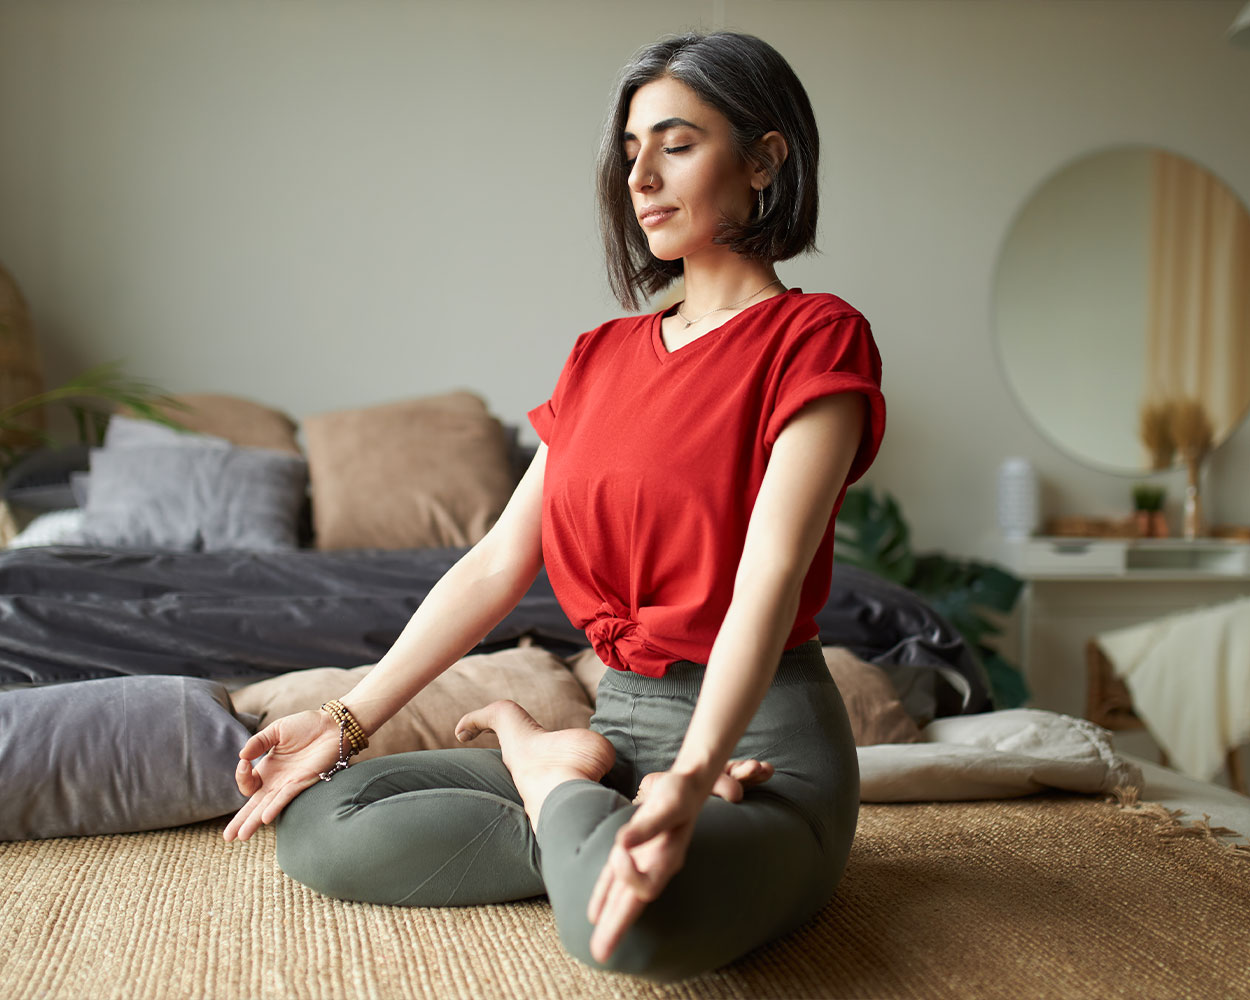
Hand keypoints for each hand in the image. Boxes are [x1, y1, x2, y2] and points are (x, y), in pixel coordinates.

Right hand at [222, 709, 343, 842]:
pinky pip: (285, 798)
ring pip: (266, 806)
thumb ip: (258, 741)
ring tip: (242, 836)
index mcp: (268, 769)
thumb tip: (241, 756)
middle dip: (240, 821)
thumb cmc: (306, 726)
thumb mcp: (276, 730)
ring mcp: (288, 784)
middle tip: (227, 837)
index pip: (248, 783)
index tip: (244, 762)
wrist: (332, 725)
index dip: (241, 776)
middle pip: (254, 804)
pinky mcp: (303, 782)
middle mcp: (276, 781)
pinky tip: (264, 818)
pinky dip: (274, 807)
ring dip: (253, 821)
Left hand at [586, 758, 773, 964]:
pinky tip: (596, 912)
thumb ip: (645, 826)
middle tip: (600, 954)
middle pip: (635, 905)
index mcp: (667, 859)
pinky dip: (606, 895)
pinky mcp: (637, 853)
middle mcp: (657, 867)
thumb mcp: (666, 804)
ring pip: (625, 898)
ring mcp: (647, 862)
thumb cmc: (680, 792)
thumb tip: (620, 843)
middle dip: (617, 928)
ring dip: (611, 920)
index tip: (618, 847)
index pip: (644, 886)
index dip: (626, 876)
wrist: (689, 783)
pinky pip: (619, 881)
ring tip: (599, 946)